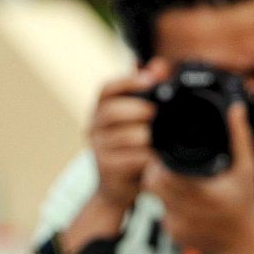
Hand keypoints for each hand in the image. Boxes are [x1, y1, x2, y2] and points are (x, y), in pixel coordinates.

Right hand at [87, 61, 169, 215]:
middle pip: (112, 110)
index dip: (128, 81)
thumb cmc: (130, 148)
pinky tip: (155, 158)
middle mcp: (94, 127)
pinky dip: (147, 157)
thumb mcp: (138, 118)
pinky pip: (131, 158)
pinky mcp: (108, 169)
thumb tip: (159, 65)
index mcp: (100, 110)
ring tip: (157, 140)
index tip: (150, 79)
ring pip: (125, 136)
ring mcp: (98, 149)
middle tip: (156, 114)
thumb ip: (148, 89)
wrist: (117, 189)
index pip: (107, 89)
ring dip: (146, 136)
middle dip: (139, 109)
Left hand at [143, 101, 253, 253]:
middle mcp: (187, 213)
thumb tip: (235, 109)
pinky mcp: (174, 236)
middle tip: (164, 162)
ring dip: (160, 187)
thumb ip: (239, 138)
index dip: (159, 162)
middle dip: (155, 171)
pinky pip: (161, 213)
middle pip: (153, 185)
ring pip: (155, 199)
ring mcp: (178, 227)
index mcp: (204, 194)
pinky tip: (183, 201)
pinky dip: (167, 205)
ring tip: (175, 178)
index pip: (163, 174)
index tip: (165, 153)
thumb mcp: (248, 169)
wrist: (243, 246)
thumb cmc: (246, 205)